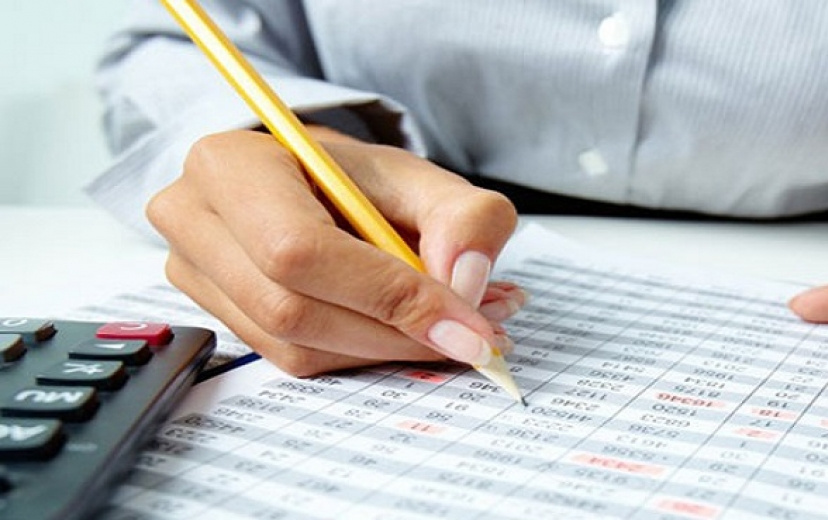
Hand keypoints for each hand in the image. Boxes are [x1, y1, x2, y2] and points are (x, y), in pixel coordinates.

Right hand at [148, 128, 525, 375]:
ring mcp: (193, 275)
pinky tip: (411, 332)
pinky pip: (296, 359)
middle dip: (395, 332)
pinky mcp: (218, 318)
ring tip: (456, 327)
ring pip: (296, 347)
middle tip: (474, 334)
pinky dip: (365, 355)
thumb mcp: (422, 178)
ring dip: (387, 350)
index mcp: (230, 165)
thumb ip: (465, 216)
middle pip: (293, 309)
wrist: (311, 187)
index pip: (299, 249)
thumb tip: (466, 280)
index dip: (388, 295)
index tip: (467, 324)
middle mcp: (192, 219)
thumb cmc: (358, 180)